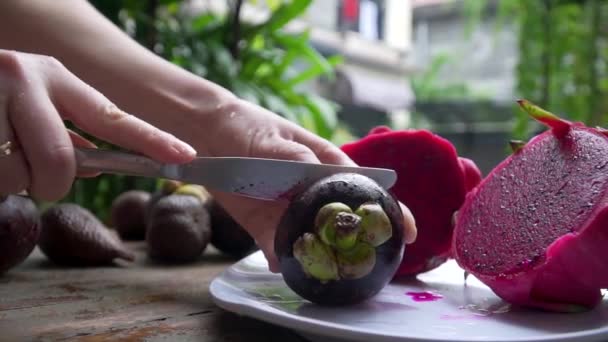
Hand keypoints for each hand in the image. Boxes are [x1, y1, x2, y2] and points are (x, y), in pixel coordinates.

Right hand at [0, 50, 195, 199]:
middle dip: (50, 184)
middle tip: (35, 175)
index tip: (185, 155)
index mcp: (52, 76)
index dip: (152, 140)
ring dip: (9, 180)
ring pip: (17, 176)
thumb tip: (96, 158)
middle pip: (59, 163)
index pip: (113, 116)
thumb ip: (63, 127)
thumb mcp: (29, 100)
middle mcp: (24, 78)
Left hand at [181, 98, 416, 271]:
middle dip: (356, 242)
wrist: (206, 136)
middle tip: (368, 264)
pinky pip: (276, 245)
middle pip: (340, 220)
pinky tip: (281, 264)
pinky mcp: (263, 224)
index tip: (405, 231)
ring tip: (323, 273)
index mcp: (324, 164)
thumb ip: (294, 158)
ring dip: (317, 256)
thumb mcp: (272, 139)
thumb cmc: (247, 126)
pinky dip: (279, 256)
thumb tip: (314, 182)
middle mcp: (310, 192)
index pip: (363, 187)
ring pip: (310, 238)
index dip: (386, 209)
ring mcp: (288, 210)